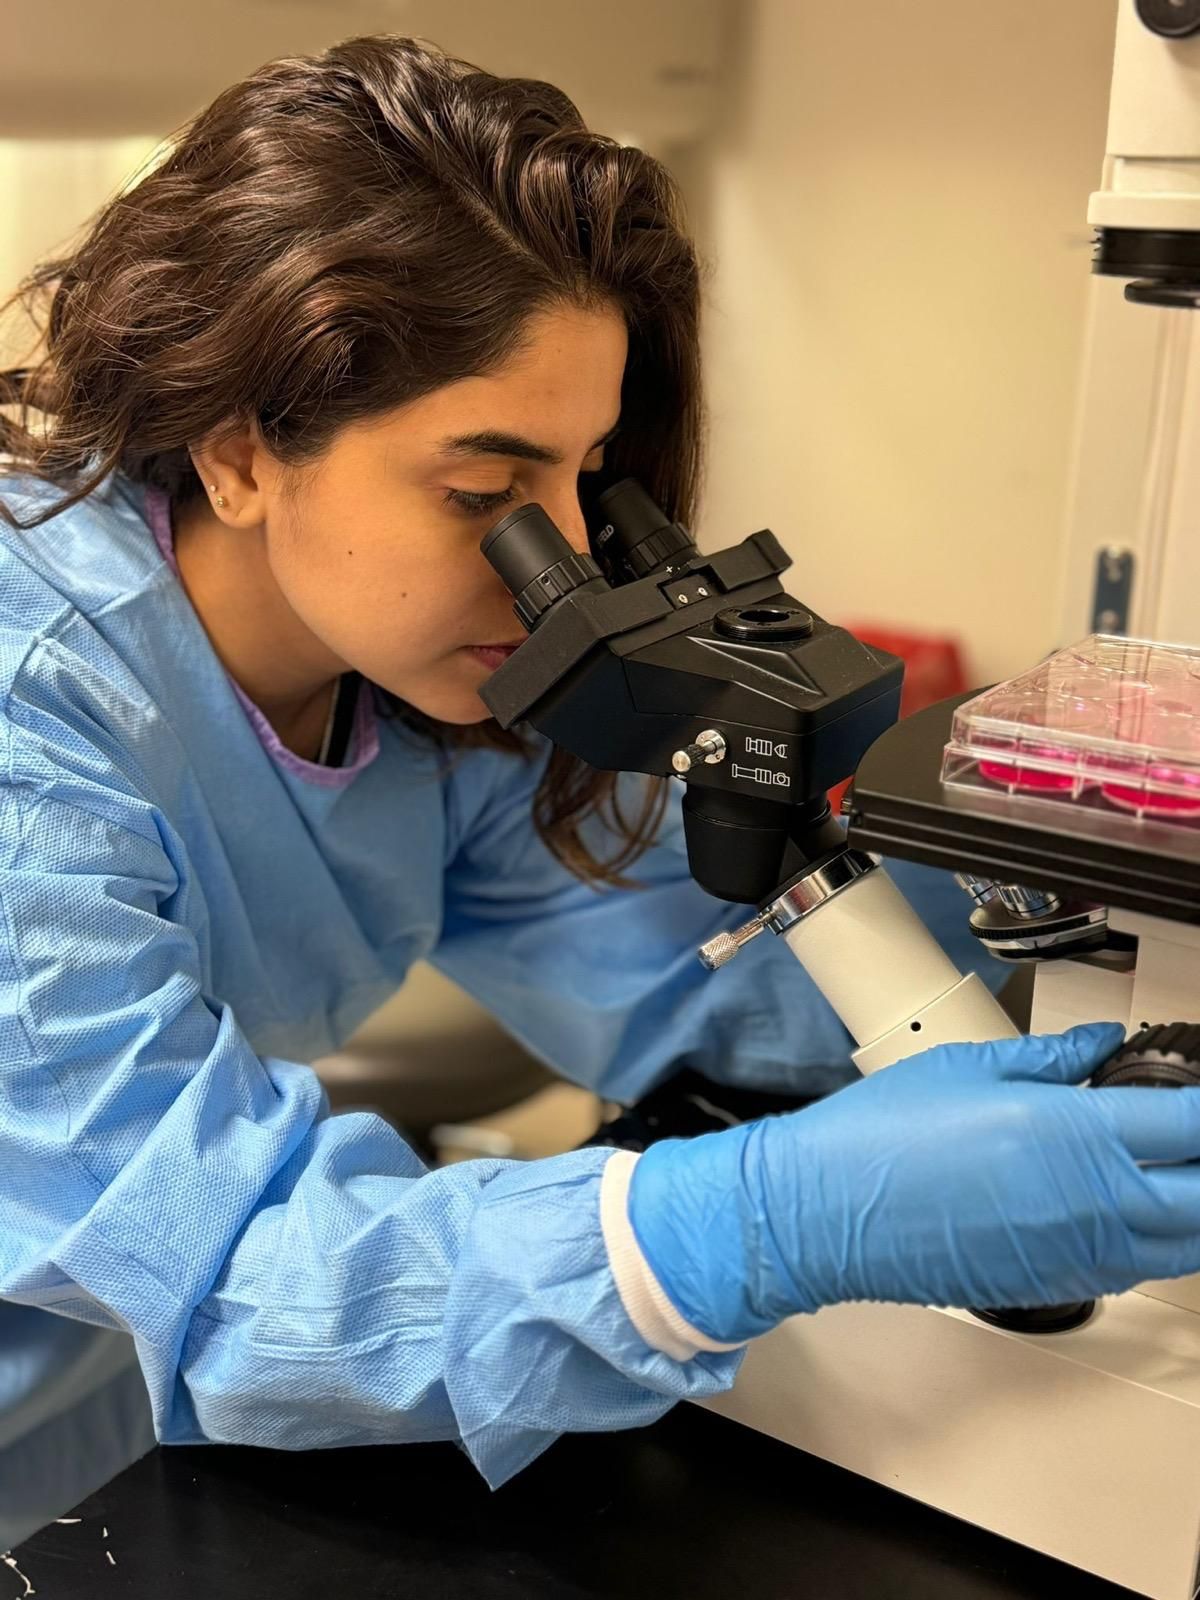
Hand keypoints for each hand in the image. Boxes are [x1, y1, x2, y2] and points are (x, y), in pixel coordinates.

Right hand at [627, 1023, 1199, 1343]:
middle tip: (1178, 1132)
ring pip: (1184, 1244)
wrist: (823, 1214)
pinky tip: (1123, 1203)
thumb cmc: (879, 1137)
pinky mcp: (1058, 1287)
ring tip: (1165, 1166)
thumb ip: (1052, 1057)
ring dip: (1188, 1205)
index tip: (1190, 1091)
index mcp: (1072, 1133)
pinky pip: (1138, 1269)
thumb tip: (1105, 1044)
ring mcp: (1080, 1255)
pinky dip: (1153, 1239)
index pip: (1188, 1124)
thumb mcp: (966, 1067)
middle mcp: (1092, 1202)